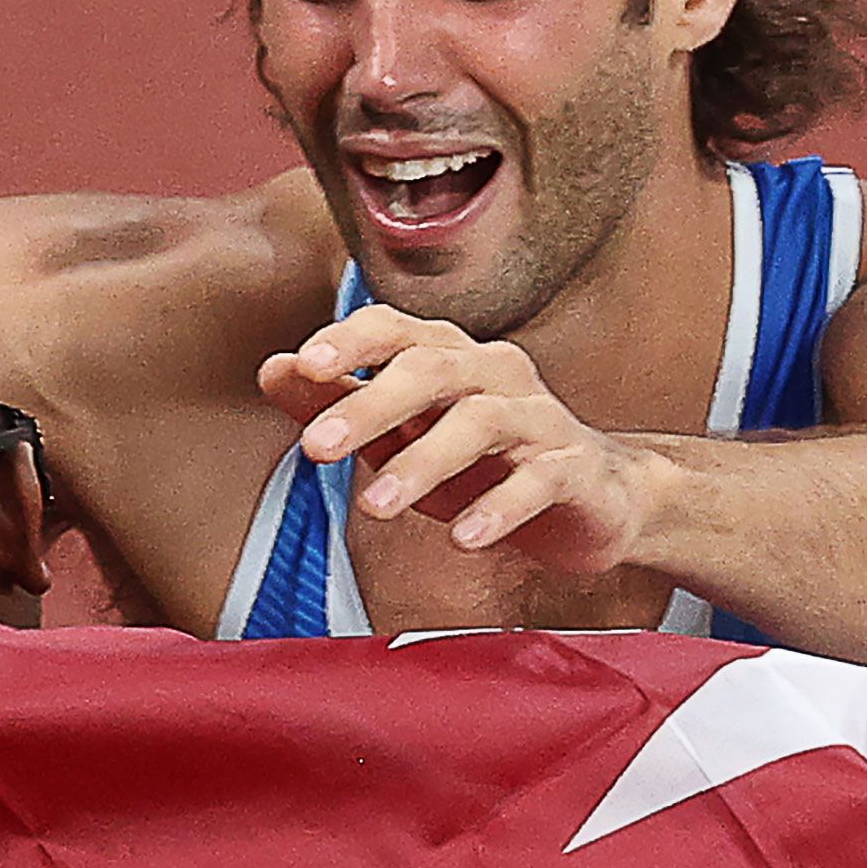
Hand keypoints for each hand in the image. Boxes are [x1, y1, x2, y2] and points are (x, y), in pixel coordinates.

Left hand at [256, 306, 661, 572]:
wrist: (594, 502)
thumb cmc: (483, 465)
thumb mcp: (400, 439)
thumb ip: (337, 405)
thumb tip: (272, 370)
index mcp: (450, 357)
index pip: (396, 328)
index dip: (351, 340)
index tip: (305, 366)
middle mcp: (496, 373)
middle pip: (432, 369)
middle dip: (369, 405)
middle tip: (315, 449)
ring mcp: (540, 418)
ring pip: (480, 421)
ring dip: (422, 462)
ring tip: (374, 506)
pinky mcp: (574, 470)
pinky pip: (539, 480)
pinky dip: (499, 509)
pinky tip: (463, 539)